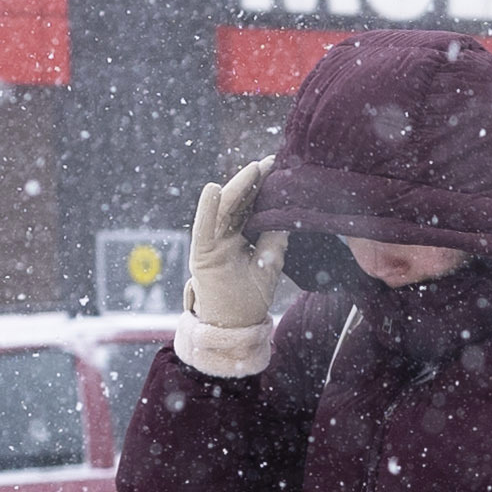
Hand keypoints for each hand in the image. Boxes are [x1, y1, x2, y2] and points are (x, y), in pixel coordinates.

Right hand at [184, 161, 283, 338]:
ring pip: (222, 210)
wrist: (233, 328)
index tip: (277, 167)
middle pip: (236, 203)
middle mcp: (222, 237)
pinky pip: (203, 229)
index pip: (249, 205)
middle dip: (252, 182)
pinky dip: (207, 209)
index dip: (261, 186)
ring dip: (236, 189)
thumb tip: (290, 213)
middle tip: (269, 162)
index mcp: (237, 236)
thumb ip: (275, 239)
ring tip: (252, 170)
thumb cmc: (249, 298)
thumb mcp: (270, 264)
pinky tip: (213, 190)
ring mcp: (210, 244)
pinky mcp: (201, 255)